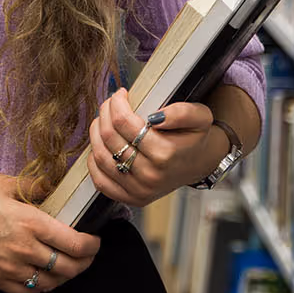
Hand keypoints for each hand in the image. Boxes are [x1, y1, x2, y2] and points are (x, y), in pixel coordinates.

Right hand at [0, 175, 101, 292]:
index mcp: (31, 223)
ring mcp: (10, 268)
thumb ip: (35, 187)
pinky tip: (43, 277)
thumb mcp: (4, 184)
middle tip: (87, 255)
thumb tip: (54, 187)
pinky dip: (42, 287)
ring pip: (51, 283)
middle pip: (69, 267)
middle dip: (85, 263)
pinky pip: (29, 292)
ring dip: (65, 276)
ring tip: (67, 266)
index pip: (76, 243)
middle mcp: (25, 249)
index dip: (92, 245)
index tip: (94, 240)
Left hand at [86, 88, 219, 208]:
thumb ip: (181, 112)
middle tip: (109, 104)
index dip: (116, 103)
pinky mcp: (131, 198)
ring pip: (101, 157)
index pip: (124, 122)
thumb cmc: (195, 138)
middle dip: (104, 114)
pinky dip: (94, 162)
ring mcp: (139, 190)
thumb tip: (155, 116)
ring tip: (102, 121)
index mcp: (165, 153)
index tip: (120, 94)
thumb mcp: (200, 117)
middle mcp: (150, 175)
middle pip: (109, 138)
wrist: (199, 164)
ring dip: (95, 134)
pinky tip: (100, 146)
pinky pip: (101, 181)